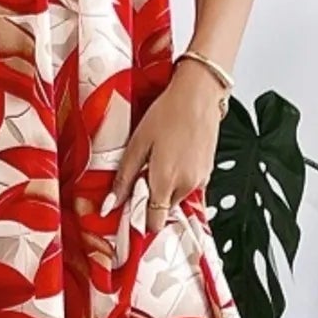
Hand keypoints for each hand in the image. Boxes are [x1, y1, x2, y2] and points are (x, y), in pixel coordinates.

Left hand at [105, 61, 225, 230]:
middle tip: (142, 176)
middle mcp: (186, 185)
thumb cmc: (168, 113)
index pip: (154, 222)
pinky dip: (179, 181)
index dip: (140, 220)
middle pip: (164, 211)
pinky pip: (189, 187)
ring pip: (177, 200)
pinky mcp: (209, 173)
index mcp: (166, 181)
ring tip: (159, 162)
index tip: (130, 210)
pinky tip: (173, 159)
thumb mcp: (137, 144)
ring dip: (166, 189)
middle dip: (151, 200)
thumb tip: (109, 205)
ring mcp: (200, 180)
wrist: (198, 95)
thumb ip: (123, 179)